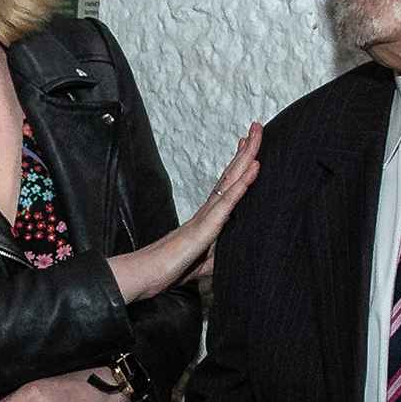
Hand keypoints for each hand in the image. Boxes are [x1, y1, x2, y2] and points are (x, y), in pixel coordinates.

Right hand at [107, 122, 262, 304]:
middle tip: (257, 126)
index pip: (225, 186)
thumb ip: (214, 256)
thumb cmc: (167, 269)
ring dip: (246, 157)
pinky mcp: (205, 228)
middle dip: (245, 150)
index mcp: (205, 218)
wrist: (143, 275)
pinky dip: (242, 184)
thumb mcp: (202, 264)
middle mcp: (206, 211)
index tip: (247, 145)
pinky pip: (227, 202)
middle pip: (229, 175)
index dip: (238, 165)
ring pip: (230, 180)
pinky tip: (254, 167)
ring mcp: (205, 216)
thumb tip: (225, 255)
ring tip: (256, 135)